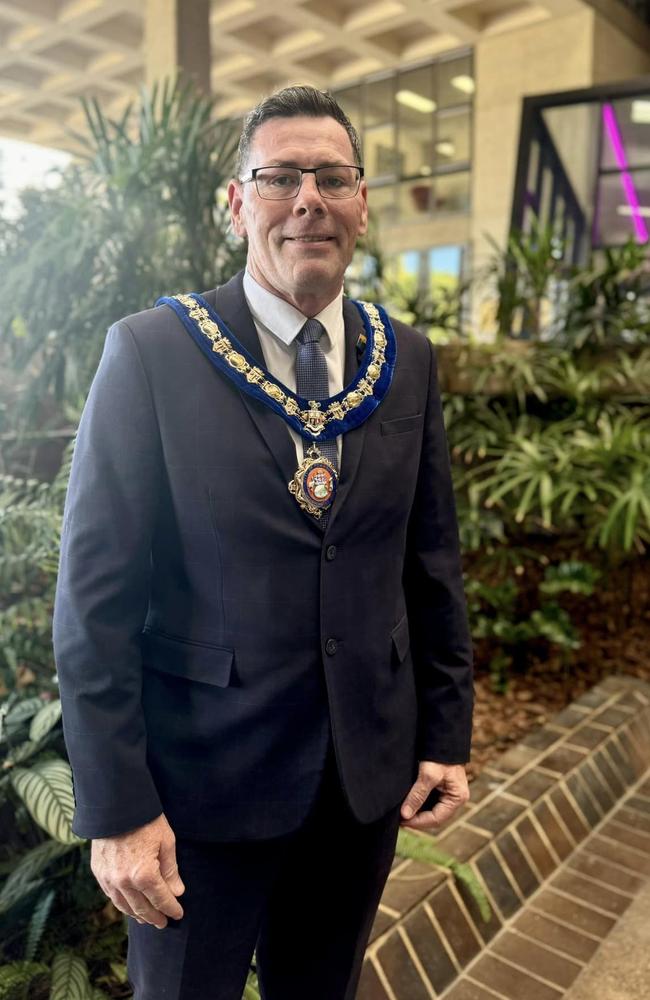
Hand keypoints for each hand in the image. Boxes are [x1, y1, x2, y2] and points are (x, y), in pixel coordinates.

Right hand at [90, 813, 184, 928]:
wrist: (116, 805)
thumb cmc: (146, 821)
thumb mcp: (166, 841)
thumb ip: (171, 870)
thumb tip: (177, 891)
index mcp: (144, 874)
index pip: (161, 899)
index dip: (171, 908)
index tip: (178, 914)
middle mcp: (124, 882)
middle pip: (142, 908)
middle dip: (155, 917)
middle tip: (163, 923)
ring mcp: (109, 879)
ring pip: (124, 906)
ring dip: (137, 915)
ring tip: (147, 919)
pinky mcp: (98, 872)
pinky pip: (111, 896)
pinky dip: (122, 904)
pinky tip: (128, 906)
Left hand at [400, 761, 468, 830]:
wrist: (443, 736)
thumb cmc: (439, 755)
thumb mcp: (428, 775)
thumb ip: (417, 796)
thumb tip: (405, 815)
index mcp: (457, 798)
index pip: (436, 819)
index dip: (418, 822)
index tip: (402, 821)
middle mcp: (455, 798)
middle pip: (434, 816)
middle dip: (417, 819)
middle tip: (399, 819)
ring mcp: (449, 793)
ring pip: (432, 809)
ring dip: (417, 812)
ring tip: (401, 813)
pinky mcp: (442, 787)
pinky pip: (430, 801)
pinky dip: (419, 803)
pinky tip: (408, 803)